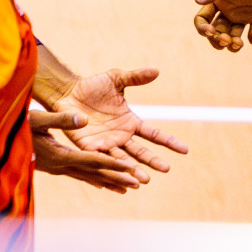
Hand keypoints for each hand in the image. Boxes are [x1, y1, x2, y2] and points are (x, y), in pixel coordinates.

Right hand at [30, 110, 142, 192]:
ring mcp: (56, 168)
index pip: (93, 161)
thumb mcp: (38, 119)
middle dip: (116, 178)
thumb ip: (61, 119)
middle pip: (94, 173)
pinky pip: (79, 175)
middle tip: (139, 184)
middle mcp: (60, 166)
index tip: (132, 169)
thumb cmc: (18, 125)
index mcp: (60, 155)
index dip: (113, 164)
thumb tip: (84, 119)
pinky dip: (94, 178)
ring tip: (128, 187)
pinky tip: (104, 183)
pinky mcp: (54, 166)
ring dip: (109, 181)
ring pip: (88, 177)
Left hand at [55, 68, 188, 180]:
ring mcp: (105, 143)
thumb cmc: (92, 86)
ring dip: (133, 170)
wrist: (66, 92)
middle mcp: (120, 136)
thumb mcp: (117, 79)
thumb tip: (157, 71)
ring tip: (145, 180)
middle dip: (153, 161)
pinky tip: (119, 175)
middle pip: (141, 152)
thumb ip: (136, 77)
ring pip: (122, 160)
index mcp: (130, 122)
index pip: (154, 134)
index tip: (185, 150)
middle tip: (166, 169)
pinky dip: (110, 168)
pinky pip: (100, 159)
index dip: (169, 142)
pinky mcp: (88, 147)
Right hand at [194, 0, 251, 51]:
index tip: (211, 31)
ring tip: (239, 43)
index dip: (202, 28)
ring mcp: (245, 13)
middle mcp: (229, 8)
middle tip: (227, 40)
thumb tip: (196, 0)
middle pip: (216, 32)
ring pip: (233, 36)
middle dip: (218, 40)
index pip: (203, 18)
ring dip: (233, 44)